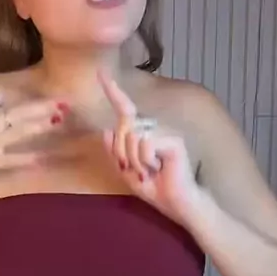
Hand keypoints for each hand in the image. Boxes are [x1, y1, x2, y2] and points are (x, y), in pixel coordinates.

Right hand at [0, 90, 63, 199]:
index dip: (6, 93)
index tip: (12, 92)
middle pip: (18, 113)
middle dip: (40, 107)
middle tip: (62, 100)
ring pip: (21, 133)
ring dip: (41, 126)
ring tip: (60, 119)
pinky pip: (13, 161)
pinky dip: (29, 161)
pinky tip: (45, 158)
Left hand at [99, 71, 200, 224]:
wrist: (176, 203)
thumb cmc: (155, 189)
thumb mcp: (127, 172)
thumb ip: (115, 152)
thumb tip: (107, 130)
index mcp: (141, 133)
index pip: (124, 109)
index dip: (113, 91)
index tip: (100, 72)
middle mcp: (152, 127)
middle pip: (122, 128)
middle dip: (123, 155)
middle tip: (140, 172)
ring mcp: (164, 131)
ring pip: (132, 137)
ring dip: (135, 161)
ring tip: (151, 171)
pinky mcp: (173, 139)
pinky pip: (145, 144)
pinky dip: (146, 161)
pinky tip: (159, 169)